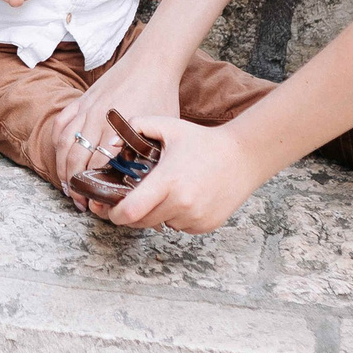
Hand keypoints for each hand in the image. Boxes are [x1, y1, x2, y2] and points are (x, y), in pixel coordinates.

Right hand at [51, 45, 179, 209]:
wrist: (152, 62)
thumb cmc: (161, 94)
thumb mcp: (161, 128)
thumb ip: (151, 154)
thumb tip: (149, 184)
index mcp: (117, 129)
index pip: (96, 167)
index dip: (93, 188)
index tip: (94, 204)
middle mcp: (96, 119)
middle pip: (75, 158)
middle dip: (74, 184)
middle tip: (79, 202)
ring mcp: (86, 108)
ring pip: (64, 143)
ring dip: (62, 166)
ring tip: (67, 185)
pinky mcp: (82, 99)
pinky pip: (61, 122)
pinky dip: (57, 140)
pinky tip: (60, 153)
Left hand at [104, 115, 271, 234]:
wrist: (243, 157)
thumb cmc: (203, 141)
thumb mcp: (169, 126)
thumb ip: (137, 126)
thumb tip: (112, 144)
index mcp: (167, 181)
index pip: (130, 211)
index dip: (114, 213)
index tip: (109, 208)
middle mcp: (181, 204)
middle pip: (142, 222)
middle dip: (131, 214)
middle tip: (130, 200)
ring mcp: (195, 217)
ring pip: (161, 224)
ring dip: (155, 214)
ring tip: (163, 193)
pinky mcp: (206, 225)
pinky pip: (180, 227)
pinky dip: (175, 217)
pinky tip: (183, 198)